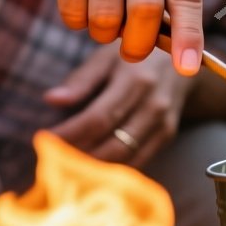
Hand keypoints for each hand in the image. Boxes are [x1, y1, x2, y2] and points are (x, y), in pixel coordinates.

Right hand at [28, 0, 203, 74]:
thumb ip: (163, 8)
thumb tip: (183, 58)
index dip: (189, 35)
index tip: (188, 69)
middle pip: (146, 9)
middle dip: (139, 44)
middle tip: (132, 53)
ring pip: (106, 18)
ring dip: (103, 33)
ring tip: (100, 15)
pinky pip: (75, 13)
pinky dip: (76, 21)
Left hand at [45, 43, 192, 167]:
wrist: (182, 58)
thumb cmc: (135, 55)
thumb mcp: (107, 56)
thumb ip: (81, 79)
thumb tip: (51, 99)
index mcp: (135, 81)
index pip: (98, 118)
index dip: (70, 133)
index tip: (43, 140)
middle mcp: (153, 105)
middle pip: (113, 144)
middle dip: (79, 156)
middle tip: (51, 160)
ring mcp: (163, 123)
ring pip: (126, 159)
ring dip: (94, 169)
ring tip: (66, 168)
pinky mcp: (167, 136)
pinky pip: (139, 162)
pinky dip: (114, 171)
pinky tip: (91, 170)